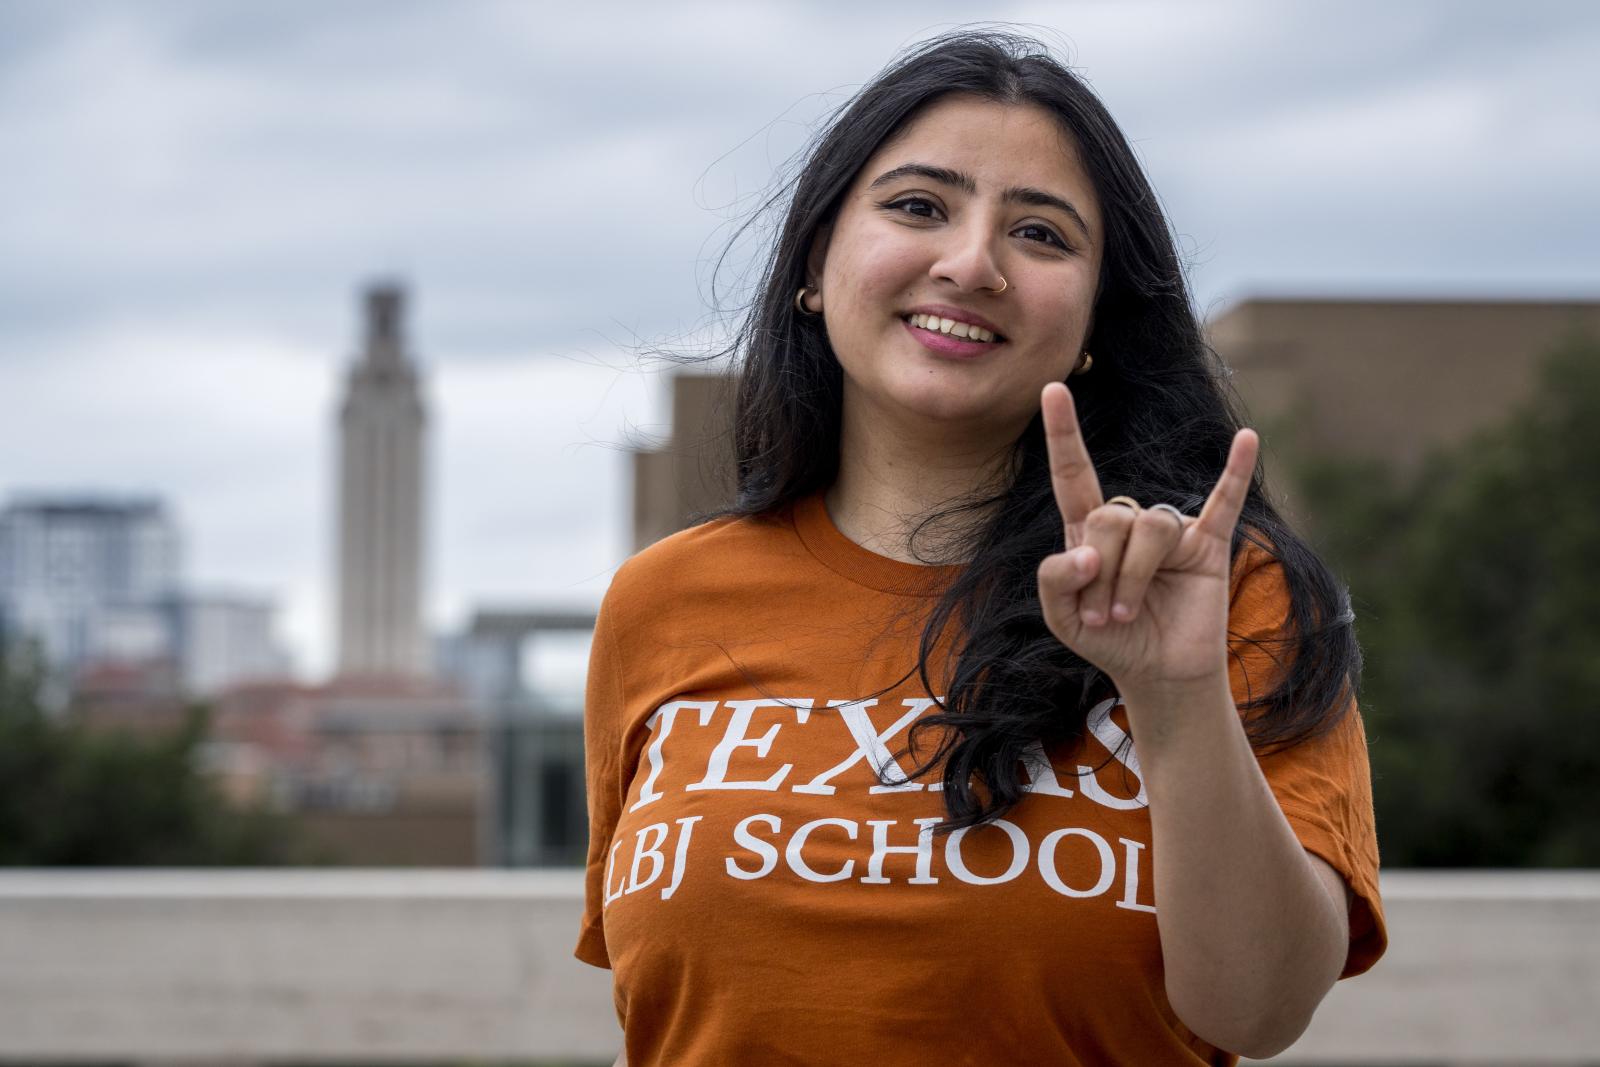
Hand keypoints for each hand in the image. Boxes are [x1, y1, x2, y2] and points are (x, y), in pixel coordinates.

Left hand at [1035, 381, 1259, 693]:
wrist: (1157, 675)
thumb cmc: (1108, 641)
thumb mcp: (1061, 617)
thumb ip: (1054, 579)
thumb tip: (1086, 552)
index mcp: (1089, 530)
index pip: (1073, 474)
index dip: (1064, 433)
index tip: (1053, 388)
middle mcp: (1130, 522)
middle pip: (1110, 516)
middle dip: (1101, 571)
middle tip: (1104, 613)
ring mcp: (1171, 531)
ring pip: (1150, 527)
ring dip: (1133, 577)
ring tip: (1128, 613)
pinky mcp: (1208, 545)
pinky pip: (1226, 501)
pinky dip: (1236, 472)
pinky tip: (1248, 440)